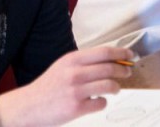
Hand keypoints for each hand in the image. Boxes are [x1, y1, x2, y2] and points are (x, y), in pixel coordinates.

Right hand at [0, 45, 133, 126]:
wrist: (29, 105)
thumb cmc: (48, 86)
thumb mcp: (63, 66)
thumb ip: (84, 63)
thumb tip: (110, 61)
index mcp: (72, 59)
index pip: (104, 52)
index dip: (121, 53)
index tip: (130, 55)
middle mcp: (75, 72)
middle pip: (109, 68)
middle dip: (123, 70)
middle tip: (127, 73)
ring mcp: (76, 90)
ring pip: (109, 85)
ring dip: (116, 88)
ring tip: (115, 89)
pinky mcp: (76, 107)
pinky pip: (101, 103)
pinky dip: (103, 102)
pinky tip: (98, 101)